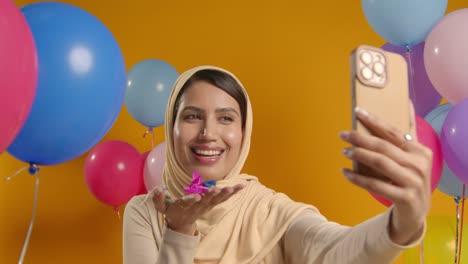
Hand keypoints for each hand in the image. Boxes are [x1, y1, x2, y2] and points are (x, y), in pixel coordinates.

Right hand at [152, 184, 244, 235]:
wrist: (182, 224)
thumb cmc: (172, 212)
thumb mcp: (162, 208)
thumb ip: (158, 199)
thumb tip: (156, 188)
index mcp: (184, 206)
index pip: (187, 203)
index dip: (191, 200)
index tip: (195, 197)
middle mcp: (197, 206)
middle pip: (205, 201)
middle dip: (211, 195)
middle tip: (218, 190)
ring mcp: (206, 206)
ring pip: (217, 200)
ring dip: (225, 194)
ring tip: (234, 188)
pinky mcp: (212, 204)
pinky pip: (224, 198)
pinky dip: (233, 192)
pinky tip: (242, 186)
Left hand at [340, 106, 431, 244]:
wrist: (416, 213)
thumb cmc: (409, 179)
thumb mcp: (412, 158)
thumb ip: (408, 134)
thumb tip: (407, 104)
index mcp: (420, 151)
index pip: (394, 132)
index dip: (375, 121)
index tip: (357, 112)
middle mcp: (419, 165)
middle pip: (384, 147)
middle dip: (361, 138)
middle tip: (343, 134)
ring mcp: (413, 182)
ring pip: (380, 163)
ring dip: (359, 155)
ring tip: (344, 150)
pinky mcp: (405, 198)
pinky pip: (376, 185)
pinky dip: (358, 178)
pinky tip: (345, 172)